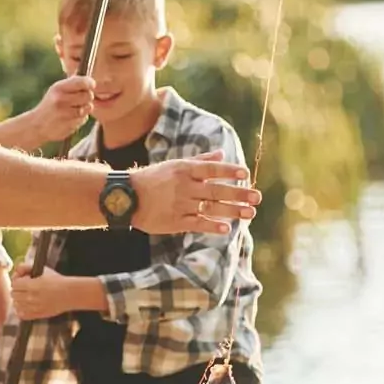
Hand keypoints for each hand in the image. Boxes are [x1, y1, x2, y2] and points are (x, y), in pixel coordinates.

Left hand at [9, 267, 91, 321]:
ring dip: (19, 300)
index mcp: (32, 285)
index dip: (18, 280)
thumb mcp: (42, 270)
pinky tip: (28, 305)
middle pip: (14, 294)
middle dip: (18, 289)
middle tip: (26, 288)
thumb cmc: (57, 280)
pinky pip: (21, 315)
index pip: (14, 284)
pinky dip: (22, 310)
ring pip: (16, 305)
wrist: (69, 294)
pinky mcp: (37, 315)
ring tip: (27, 296)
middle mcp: (31, 297)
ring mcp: (33, 308)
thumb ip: (26, 267)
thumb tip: (17, 270)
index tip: (23, 280)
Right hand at [26, 75, 93, 141]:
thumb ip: (72, 84)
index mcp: (58, 88)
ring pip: (88, 108)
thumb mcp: (56, 90)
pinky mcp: (69, 125)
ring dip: (84, 109)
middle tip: (79, 99)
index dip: (90, 83)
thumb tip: (90, 81)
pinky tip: (69, 118)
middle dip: (87, 97)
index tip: (91, 85)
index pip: (83, 82)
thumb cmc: (50, 104)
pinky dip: (80, 119)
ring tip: (73, 110)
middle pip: (89, 95)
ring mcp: (65, 113)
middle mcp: (61, 99)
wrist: (36, 125)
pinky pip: (83, 119)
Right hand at [130, 153, 257, 234]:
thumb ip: (201, 161)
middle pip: (216, 190)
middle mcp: (184, 186)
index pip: (211, 169)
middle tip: (257, 197)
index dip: (229, 171)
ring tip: (250, 213)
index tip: (246, 174)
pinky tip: (226, 229)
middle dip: (239, 194)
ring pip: (210, 208)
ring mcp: (180, 205)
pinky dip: (212, 226)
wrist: (126, 197)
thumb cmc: (153, 179)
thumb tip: (222, 153)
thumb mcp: (175, 165)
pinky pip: (196, 224)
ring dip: (232, 211)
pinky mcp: (174, 222)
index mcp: (184, 170)